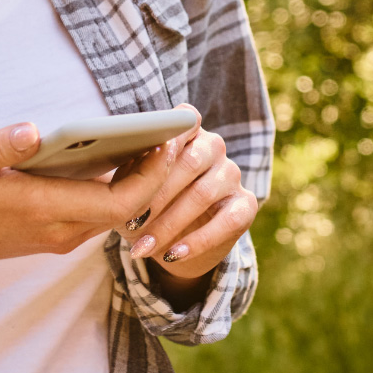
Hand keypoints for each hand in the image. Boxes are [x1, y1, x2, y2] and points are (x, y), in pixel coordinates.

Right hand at [0, 118, 189, 267]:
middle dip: (158, 174)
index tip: (165, 141)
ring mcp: (62, 235)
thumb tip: (33, 130)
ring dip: (143, 182)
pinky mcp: (58, 233)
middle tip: (174, 132)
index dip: (150, 176)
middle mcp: (61, 230)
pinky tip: (128, 158)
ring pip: (119, 214)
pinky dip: (123, 189)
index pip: (119, 203)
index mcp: (43, 209)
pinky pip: (104, 214)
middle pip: (130, 209)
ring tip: (159, 139)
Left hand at [125, 127, 259, 289]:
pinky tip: (174, 253)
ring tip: (143, 246)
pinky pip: (227, 221)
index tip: (149, 154)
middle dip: (157, 195)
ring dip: (169, 223)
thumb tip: (127, 167)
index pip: (185, 119)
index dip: (168, 135)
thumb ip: (131, 174)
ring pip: (203, 194)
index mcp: (186, 133)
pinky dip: (198, 240)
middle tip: (131, 222)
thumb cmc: (147, 208)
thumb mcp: (131, 191)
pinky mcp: (246, 204)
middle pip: (190, 162)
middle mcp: (213, 147)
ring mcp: (231, 174)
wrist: (172, 245)